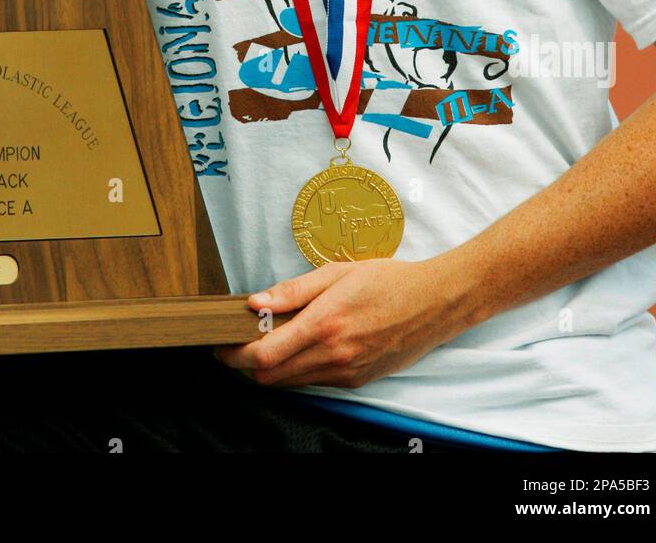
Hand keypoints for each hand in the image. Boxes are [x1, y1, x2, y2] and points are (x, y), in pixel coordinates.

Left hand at [214, 255, 474, 389]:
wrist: (434, 303)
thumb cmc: (387, 280)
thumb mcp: (337, 272)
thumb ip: (294, 290)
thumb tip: (255, 301)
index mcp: (325, 324)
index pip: (263, 355)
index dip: (234, 356)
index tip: (220, 346)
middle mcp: (334, 355)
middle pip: (271, 377)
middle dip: (247, 366)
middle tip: (237, 344)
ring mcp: (346, 373)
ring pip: (292, 383)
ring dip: (273, 369)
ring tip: (269, 340)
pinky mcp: (357, 382)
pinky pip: (316, 382)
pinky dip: (299, 370)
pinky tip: (303, 346)